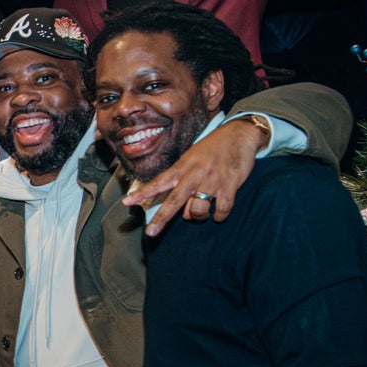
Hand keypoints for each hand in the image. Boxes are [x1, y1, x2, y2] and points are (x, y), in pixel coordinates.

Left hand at [122, 114, 266, 235]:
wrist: (239, 134)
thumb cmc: (213, 148)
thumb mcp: (191, 158)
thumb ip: (184, 183)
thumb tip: (185, 212)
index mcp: (182, 167)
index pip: (158, 182)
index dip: (142, 193)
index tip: (127, 201)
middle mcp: (194, 175)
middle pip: (174, 200)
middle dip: (161, 218)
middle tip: (151, 232)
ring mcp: (211, 180)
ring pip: (198, 209)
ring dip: (198, 216)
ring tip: (202, 211)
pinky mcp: (229, 185)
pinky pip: (221, 210)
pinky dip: (219, 216)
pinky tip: (218, 213)